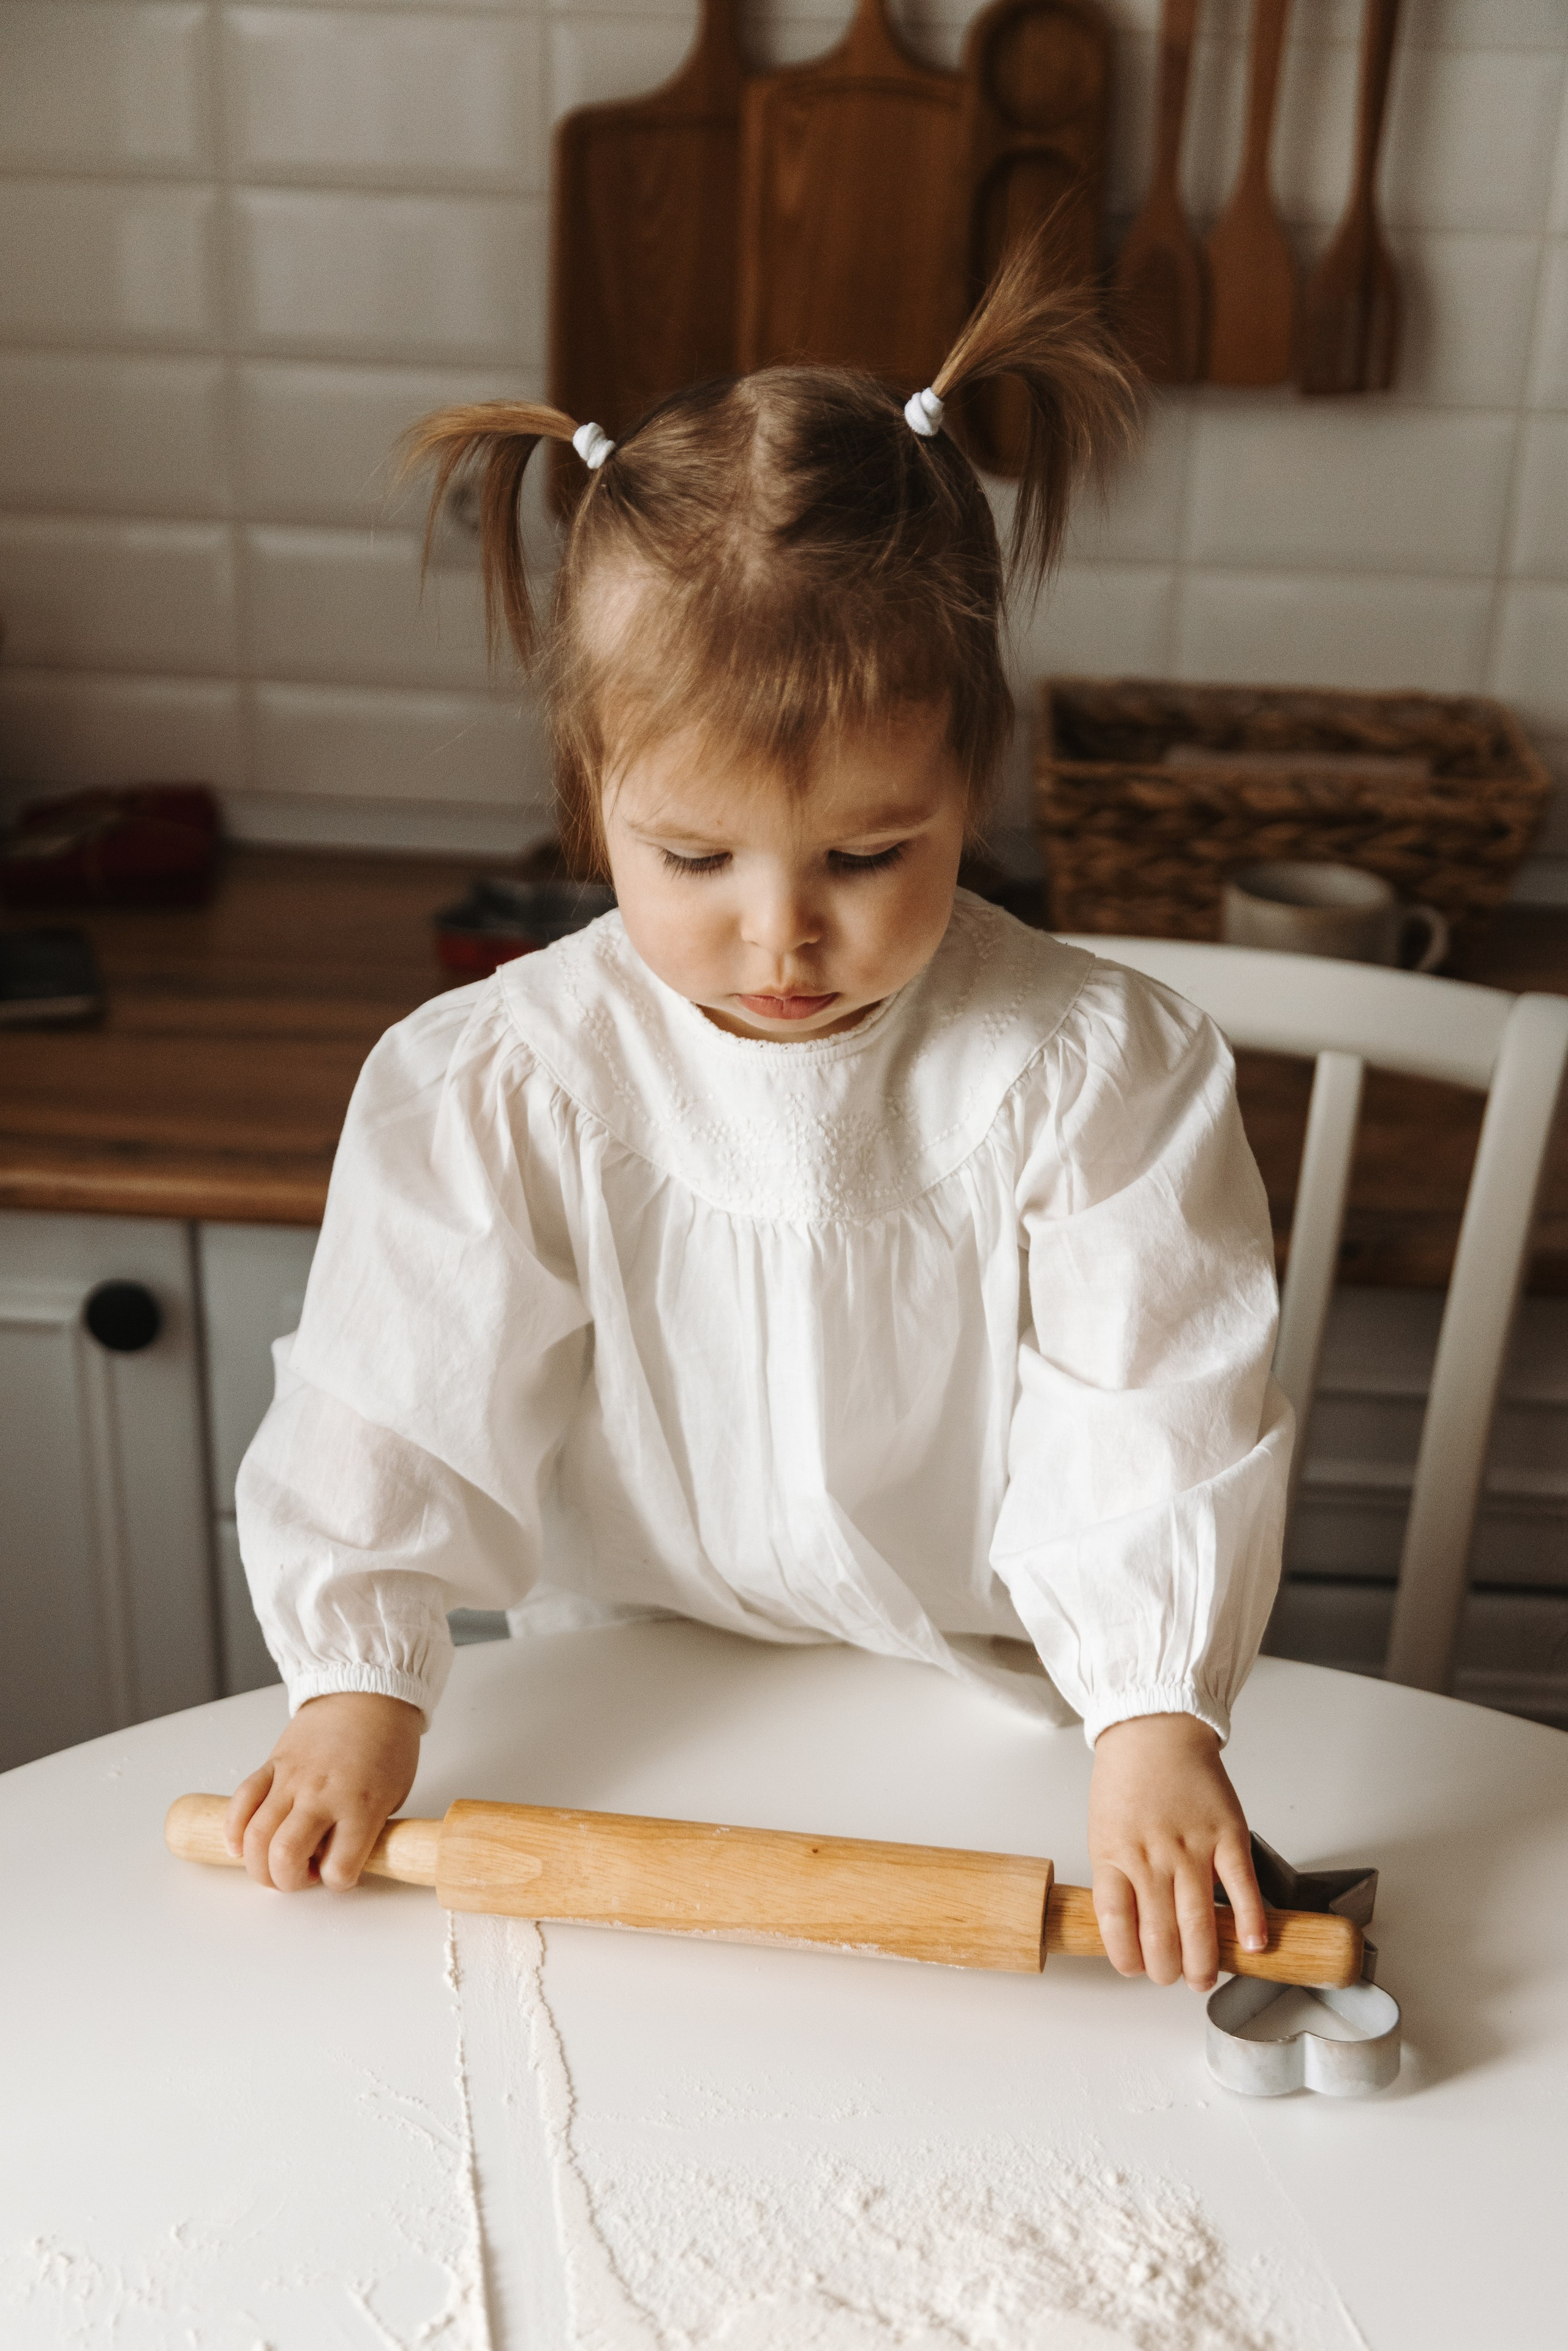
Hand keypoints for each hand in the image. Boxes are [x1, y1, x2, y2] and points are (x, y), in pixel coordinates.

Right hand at [224, 1692, 422, 1892]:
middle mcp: (323, 1794)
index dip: (337, 1882)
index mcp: (362, 1805)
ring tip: (270, 1867)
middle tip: (297, 1877)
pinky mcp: (272, 1764)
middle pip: (285, 1856)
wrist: (369, 1693)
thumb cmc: (387, 1743)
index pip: (339, 1869)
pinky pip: (242, 1801)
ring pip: (256, 1834)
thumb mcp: (393, 1795)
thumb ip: (364, 1832)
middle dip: (287, 1881)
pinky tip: (238, 1847)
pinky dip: (234, 1829)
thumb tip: (334, 1861)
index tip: (339, 1875)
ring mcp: (293, 1779)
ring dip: (257, 1863)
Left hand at [1087, 1712, 1266, 1991]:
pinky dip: (1250, 1920)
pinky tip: (1252, 1944)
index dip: (1127, 1960)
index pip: (1116, 1926)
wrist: (1154, 1729)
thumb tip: (1132, 1933)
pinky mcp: (1226, 1834)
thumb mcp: (1103, 1832)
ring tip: (1203, 1978)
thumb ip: (1118, 1880)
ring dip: (1204, 1961)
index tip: (1136, 1970)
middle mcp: (1151, 1856)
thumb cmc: (1127, 1781)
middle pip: (1160, 1934)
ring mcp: (1190, 1846)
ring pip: (1199, 1922)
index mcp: (1113, 1855)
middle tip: (1175, 1978)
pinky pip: (1241, 1886)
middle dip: (1168, 1971)